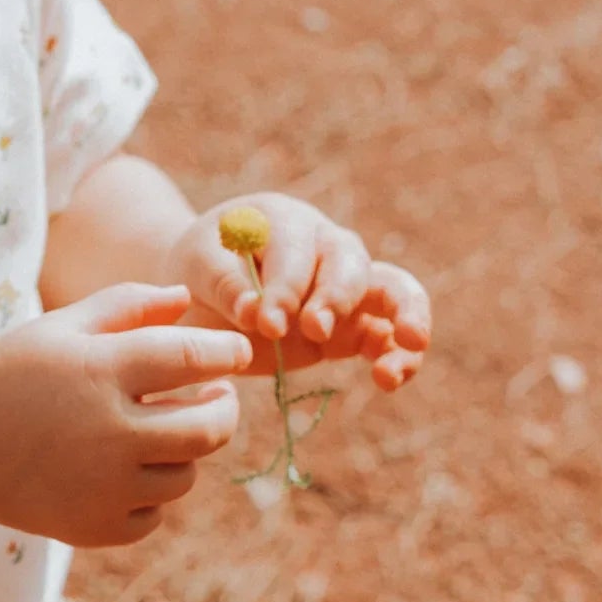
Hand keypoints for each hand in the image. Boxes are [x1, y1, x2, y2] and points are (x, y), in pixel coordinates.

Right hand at [0, 283, 250, 546]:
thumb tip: (188, 299)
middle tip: (216, 396)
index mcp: (101, 371)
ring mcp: (105, 488)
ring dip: (181, 451)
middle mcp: (110, 433)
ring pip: (186, 474)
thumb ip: (128, 305)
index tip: (235, 353)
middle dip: (224, 408)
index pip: (195, 357)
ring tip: (155, 430)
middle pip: (210, 428)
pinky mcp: (97, 528)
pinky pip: (155, 513)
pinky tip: (123, 470)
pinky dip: (149, 493)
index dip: (227, 352)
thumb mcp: (62, 326)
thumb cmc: (12, 374)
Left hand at [164, 193, 432, 390]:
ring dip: (403, 317)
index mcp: (285, 222)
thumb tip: (256, 312)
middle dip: (336, 298)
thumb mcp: (197, 268)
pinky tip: (389, 379)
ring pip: (393, 290)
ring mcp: (346, 286)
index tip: (265, 321)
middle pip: (351, 263)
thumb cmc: (200, 271)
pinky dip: (397, 355)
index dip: (284, 288)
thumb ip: (224, 285)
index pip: (296, 252)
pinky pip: (387, 336)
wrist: (203, 295)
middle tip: (313, 329)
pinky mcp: (353, 327)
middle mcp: (325, 246)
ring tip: (404, 348)